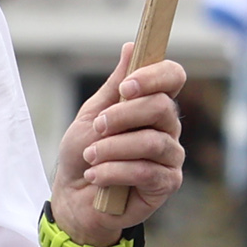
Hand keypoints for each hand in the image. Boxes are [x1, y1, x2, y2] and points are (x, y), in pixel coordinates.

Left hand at [52, 58, 188, 246]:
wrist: (73, 199)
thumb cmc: (83, 155)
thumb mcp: (91, 116)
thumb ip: (113, 86)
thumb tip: (132, 47)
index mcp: (152, 104)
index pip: (173, 77)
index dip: (154, 76)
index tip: (126, 87)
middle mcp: (168, 127)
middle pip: (162, 107)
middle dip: (123, 116)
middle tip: (97, 129)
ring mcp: (170, 155)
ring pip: (152, 142)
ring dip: (114, 148)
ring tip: (90, 157)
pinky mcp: (167, 183)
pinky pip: (147, 171)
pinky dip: (115, 172)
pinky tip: (95, 176)